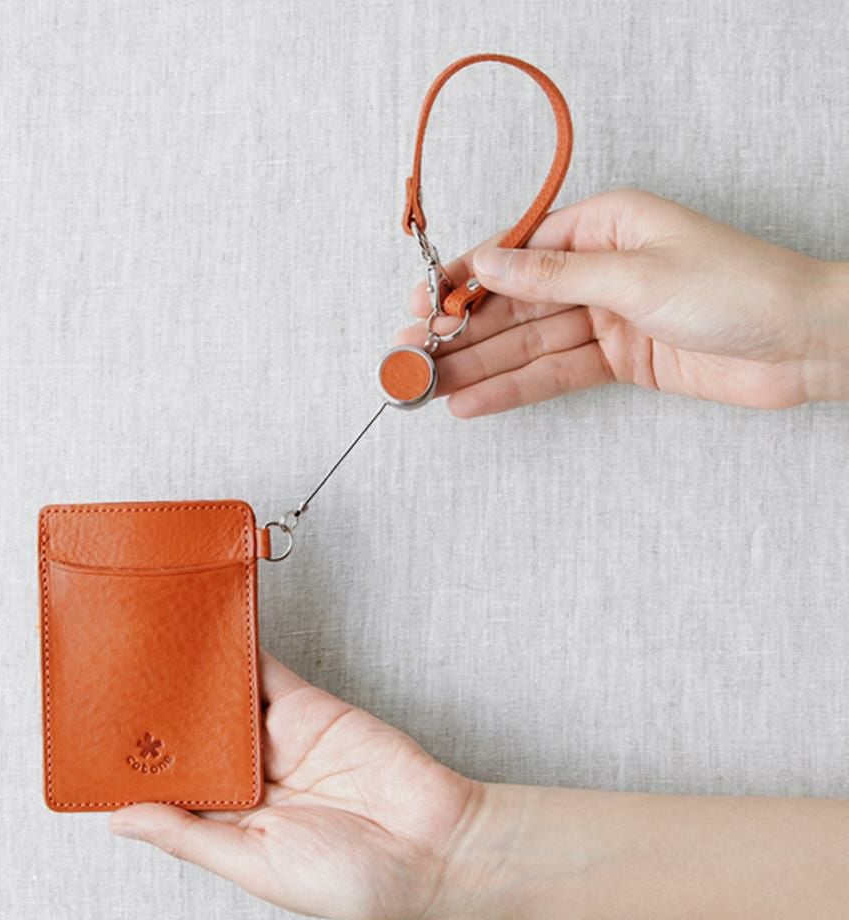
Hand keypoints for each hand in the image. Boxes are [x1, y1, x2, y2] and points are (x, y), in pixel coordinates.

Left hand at [108, 650, 478, 919]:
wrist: (433, 843)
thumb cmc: (352, 878)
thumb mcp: (256, 866)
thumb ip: (189, 836)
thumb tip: (121, 822)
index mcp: (232, 823)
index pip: (173, 787)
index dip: (137, 767)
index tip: (95, 744)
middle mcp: (250, 777)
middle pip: (191, 736)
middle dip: (156, 716)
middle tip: (109, 685)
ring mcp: (277, 737)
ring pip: (220, 698)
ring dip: (189, 679)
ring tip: (144, 654)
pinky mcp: (305, 705)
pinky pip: (264, 672)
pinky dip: (236, 651)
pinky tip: (204, 636)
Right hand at [396, 189, 848, 413]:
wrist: (803, 344)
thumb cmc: (738, 287)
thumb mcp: (636, 273)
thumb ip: (554, 274)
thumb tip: (488, 260)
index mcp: (604, 226)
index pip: (516, 251)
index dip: (465, 279)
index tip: (422, 302)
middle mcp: (600, 269)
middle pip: (515, 302)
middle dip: (461, 330)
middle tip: (409, 354)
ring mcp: (607, 317)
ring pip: (528, 343)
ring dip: (479, 365)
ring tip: (428, 388)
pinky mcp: (619, 360)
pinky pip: (556, 372)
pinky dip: (517, 388)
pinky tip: (476, 400)